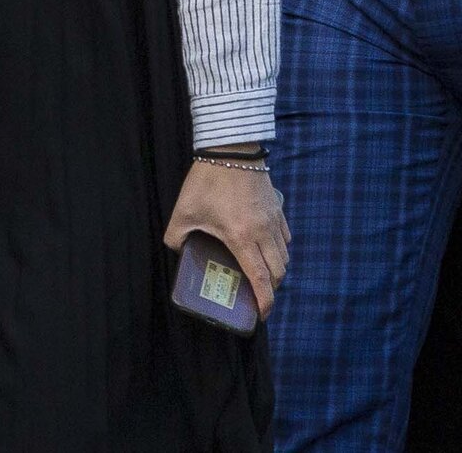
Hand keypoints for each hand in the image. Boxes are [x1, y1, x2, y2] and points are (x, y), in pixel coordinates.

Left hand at [163, 157, 289, 305]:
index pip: (261, 279)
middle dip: (271, 288)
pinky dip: (281, 248)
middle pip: (278, 271)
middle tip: (258, 294)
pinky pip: (285, 236)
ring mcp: (274, 219)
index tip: (262, 314)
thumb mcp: (183, 210)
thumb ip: (175, 235)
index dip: (265, 302)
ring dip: (277, 269)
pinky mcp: (277, 207)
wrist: (230, 147)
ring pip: (285, 255)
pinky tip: (267, 247)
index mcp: (242, 238)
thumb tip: (176, 249)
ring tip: (262, 273)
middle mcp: (263, 232)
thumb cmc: (207, 180)